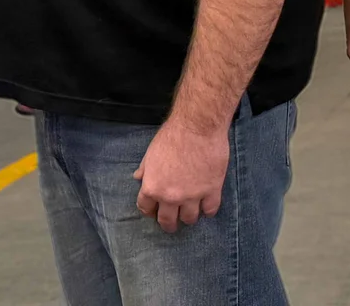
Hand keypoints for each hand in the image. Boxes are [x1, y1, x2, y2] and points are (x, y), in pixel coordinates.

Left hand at [134, 118, 227, 232]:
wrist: (198, 126)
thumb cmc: (173, 135)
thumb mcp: (151, 152)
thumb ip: (145, 169)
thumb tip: (138, 177)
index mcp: (152, 187)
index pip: (146, 208)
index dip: (150, 211)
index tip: (155, 212)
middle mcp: (170, 197)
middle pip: (167, 220)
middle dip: (169, 224)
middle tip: (172, 224)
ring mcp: (192, 195)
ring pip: (190, 218)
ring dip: (189, 218)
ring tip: (192, 214)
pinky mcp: (212, 190)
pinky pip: (210, 209)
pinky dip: (208, 211)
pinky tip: (208, 207)